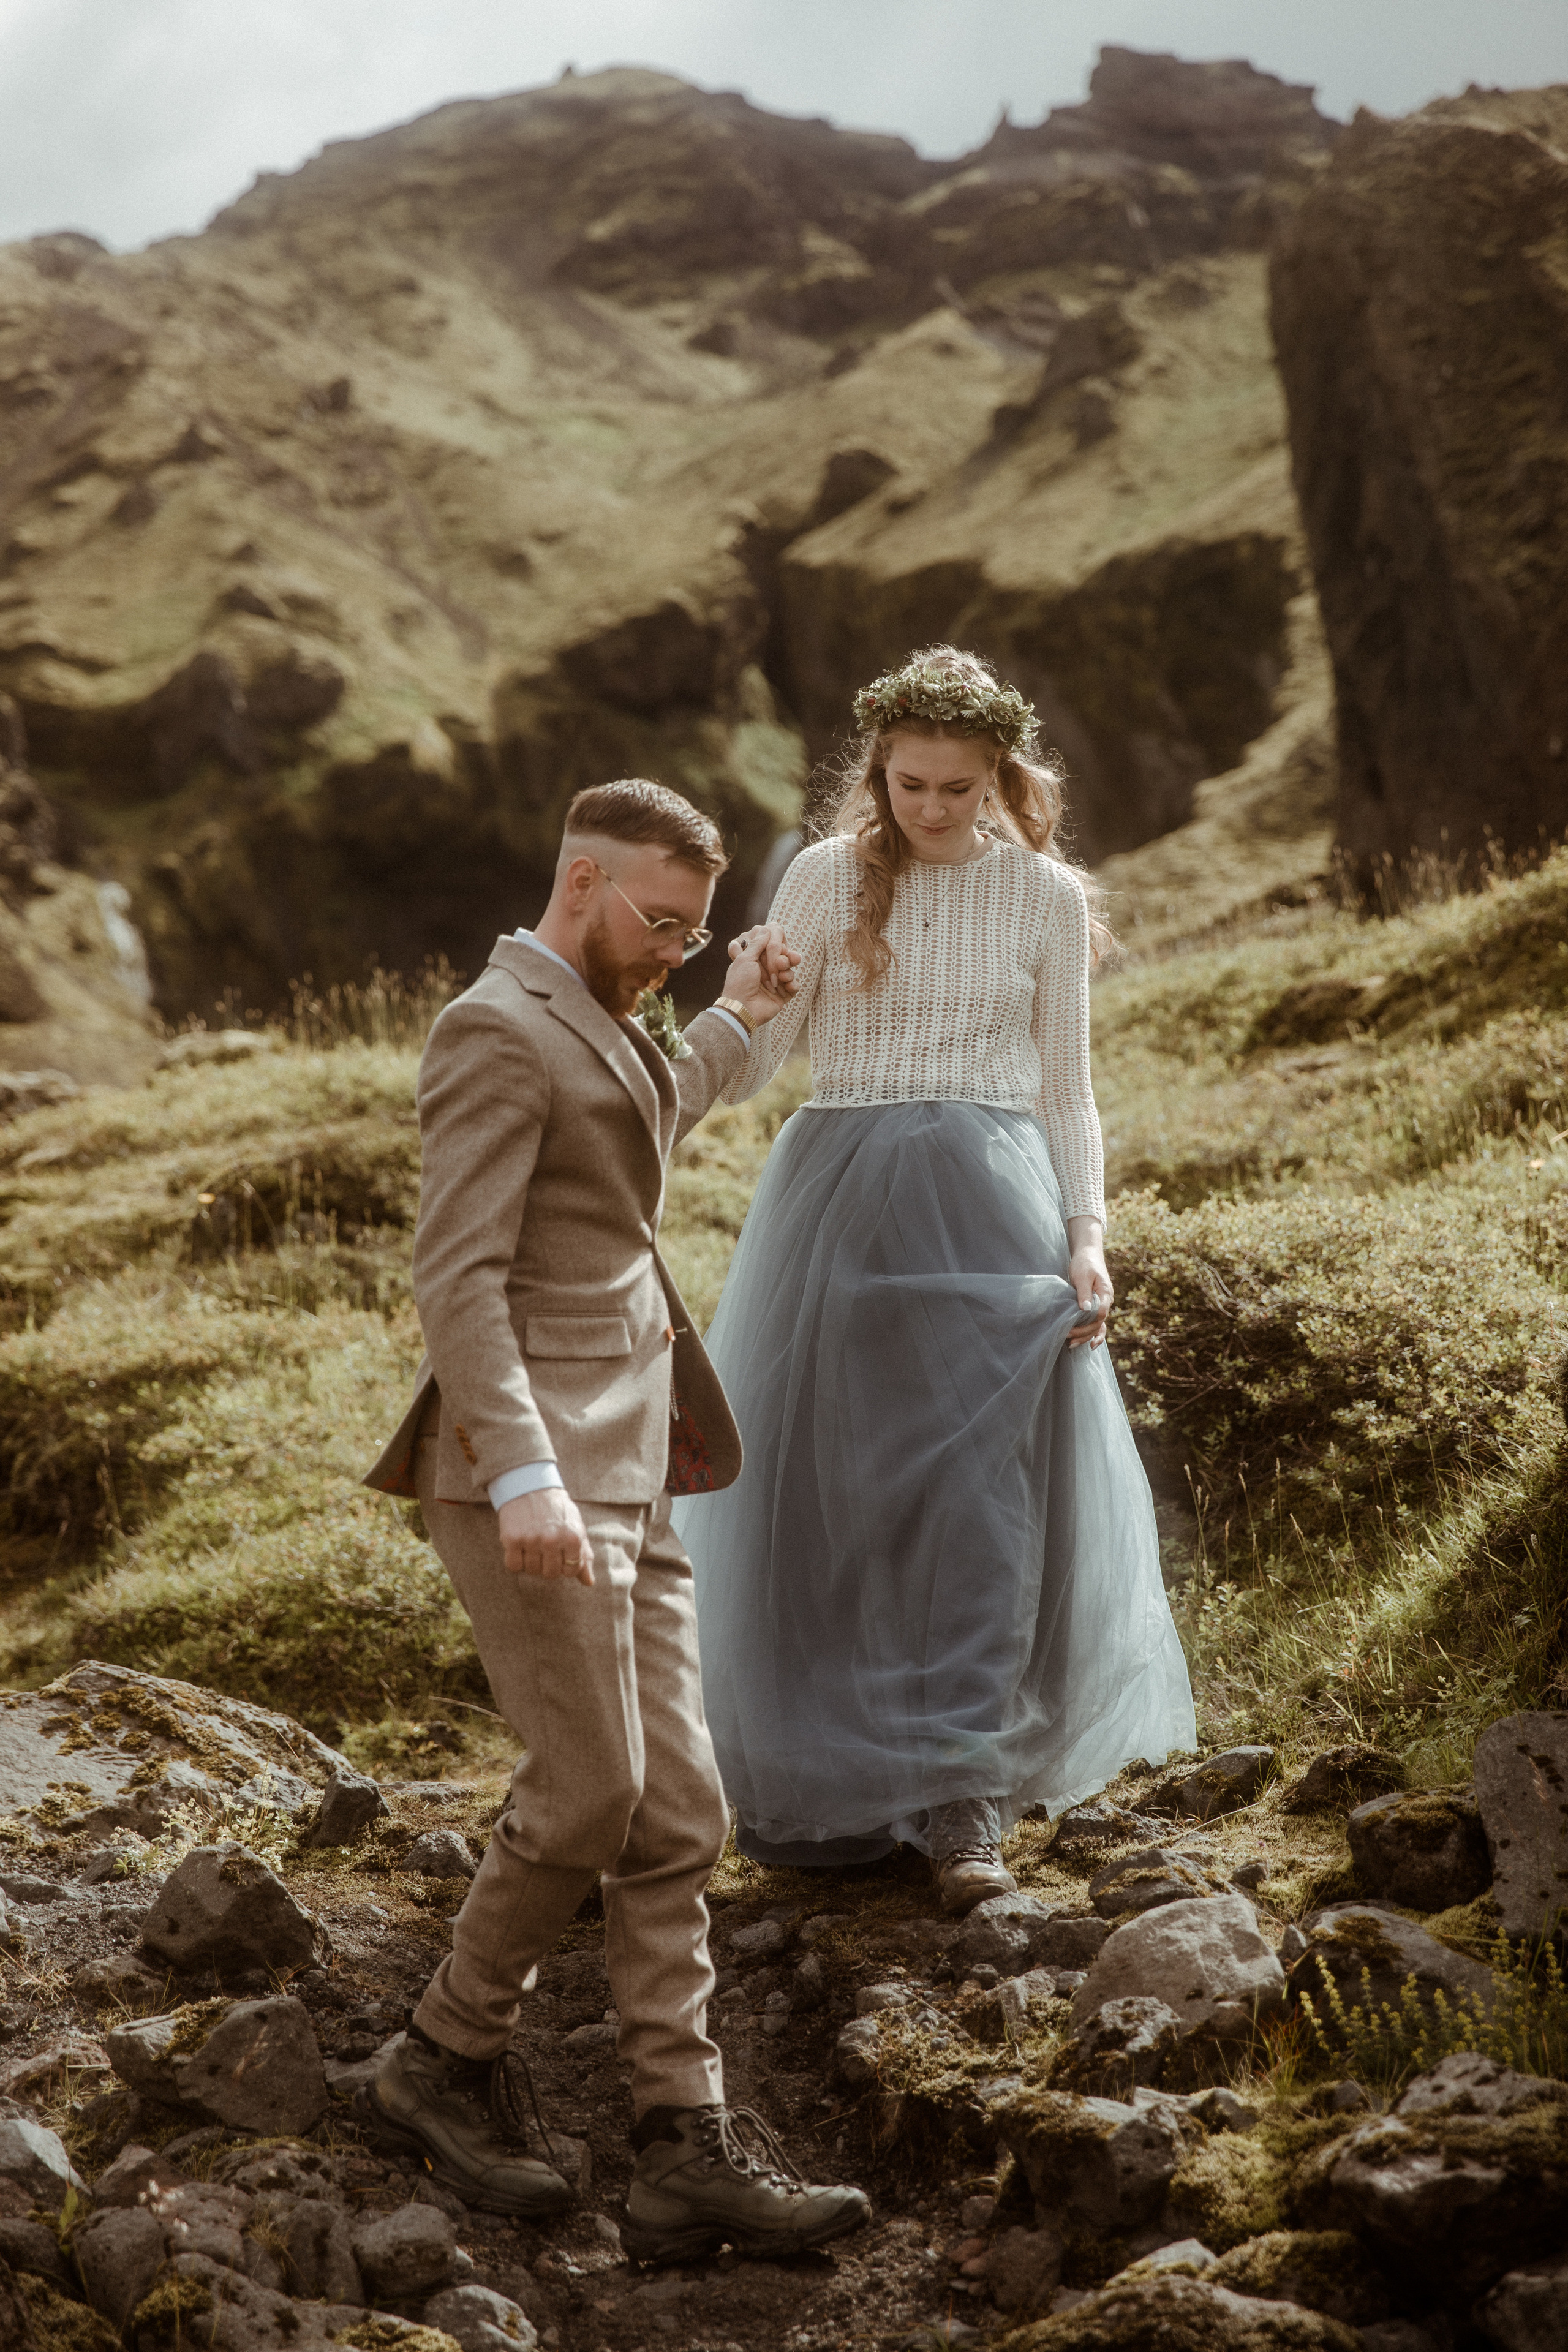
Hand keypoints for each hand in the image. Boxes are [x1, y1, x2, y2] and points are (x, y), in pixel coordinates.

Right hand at [496, 1488, 594, 1584]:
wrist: (530, 1486)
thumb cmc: (557, 1509)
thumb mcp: (576, 1526)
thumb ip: (583, 1554)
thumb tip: (589, 1582)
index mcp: (572, 1536)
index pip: (571, 1570)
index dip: (565, 1564)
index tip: (561, 1553)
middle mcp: (552, 1539)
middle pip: (550, 1574)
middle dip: (548, 1565)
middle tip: (545, 1549)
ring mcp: (531, 1540)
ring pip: (532, 1571)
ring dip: (531, 1562)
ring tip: (533, 1544)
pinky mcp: (511, 1539)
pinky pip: (513, 1566)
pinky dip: (515, 1560)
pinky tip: (519, 1546)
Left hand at [722, 921, 799, 1027]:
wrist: (742, 1008)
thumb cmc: (739, 983)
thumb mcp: (745, 959)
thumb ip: (757, 943)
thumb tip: (766, 929)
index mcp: (755, 959)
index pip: (772, 946)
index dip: (775, 945)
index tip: (773, 948)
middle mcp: (766, 969)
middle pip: (784, 956)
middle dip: (784, 958)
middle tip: (780, 963)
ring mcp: (775, 982)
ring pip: (790, 970)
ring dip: (788, 971)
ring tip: (782, 978)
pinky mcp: (782, 995)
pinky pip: (795, 986)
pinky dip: (793, 984)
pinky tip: (787, 986)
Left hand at [1066, 1215, 1111, 1349]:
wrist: (1088, 1254)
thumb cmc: (1084, 1263)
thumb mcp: (1082, 1276)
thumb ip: (1084, 1292)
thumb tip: (1086, 1309)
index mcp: (1105, 1294)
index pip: (1100, 1315)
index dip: (1086, 1325)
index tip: (1070, 1329)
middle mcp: (1106, 1301)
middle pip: (1098, 1323)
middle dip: (1083, 1333)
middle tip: (1067, 1339)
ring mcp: (1102, 1304)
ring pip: (1098, 1325)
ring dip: (1087, 1336)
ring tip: (1072, 1345)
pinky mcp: (1096, 1305)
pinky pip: (1097, 1322)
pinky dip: (1093, 1332)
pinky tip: (1088, 1343)